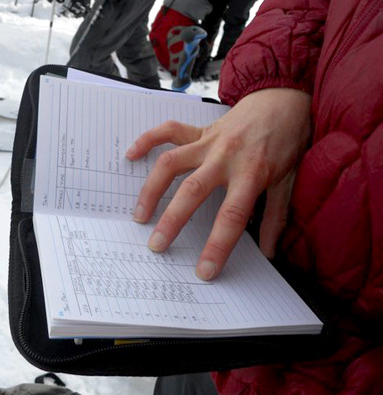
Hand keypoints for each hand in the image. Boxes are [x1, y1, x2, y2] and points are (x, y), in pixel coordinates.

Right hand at [126, 88, 310, 279]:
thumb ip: (277, 217)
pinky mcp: (199, 130)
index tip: (204, 270)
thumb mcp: (290, 180)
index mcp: (251, 173)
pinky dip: (147, 140)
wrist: (283, 98)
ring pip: (171, 163)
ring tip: (140, 215)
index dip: (218, 245)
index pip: (232, 215)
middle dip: (172, 221)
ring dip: (152, 189)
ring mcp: (208, 142)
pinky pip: (168, 131)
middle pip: (192, 190)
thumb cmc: (287, 140)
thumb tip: (270, 252)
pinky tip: (131, 155)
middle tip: (156, 246)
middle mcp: (225, 157)